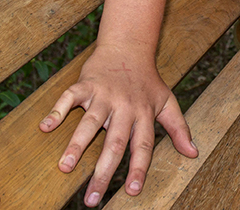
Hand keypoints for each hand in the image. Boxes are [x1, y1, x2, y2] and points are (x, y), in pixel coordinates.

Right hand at [39, 42, 195, 204]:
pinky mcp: (87, 83)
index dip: (139, 168)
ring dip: (76, 145)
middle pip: (114, 143)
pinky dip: (57, 110)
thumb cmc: (147, 80)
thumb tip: (194, 153)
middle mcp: (124, 106)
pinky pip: (70, 96)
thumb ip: (179, 128)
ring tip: (65, 167)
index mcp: (143, 114)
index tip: (132, 192)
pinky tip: (45, 127)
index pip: (143, 146)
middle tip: (91, 199)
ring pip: (90, 122)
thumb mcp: (167, 101)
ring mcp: (104, 94)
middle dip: (103, 172)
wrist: (129, 46)